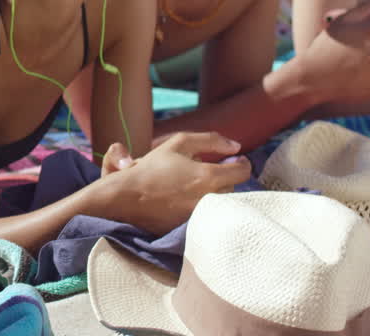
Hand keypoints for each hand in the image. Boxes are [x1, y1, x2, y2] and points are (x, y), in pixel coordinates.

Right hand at [93, 132, 249, 234]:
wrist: (127, 197)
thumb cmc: (151, 168)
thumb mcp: (178, 143)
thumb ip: (210, 140)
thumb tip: (236, 146)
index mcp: (209, 176)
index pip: (243, 171)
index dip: (241, 162)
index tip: (234, 160)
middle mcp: (210, 198)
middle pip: (234, 187)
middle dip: (226, 177)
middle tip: (210, 170)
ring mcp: (202, 216)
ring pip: (222, 202)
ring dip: (216, 192)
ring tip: (197, 185)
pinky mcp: (193, 228)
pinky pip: (209, 215)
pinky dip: (204, 207)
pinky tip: (188, 200)